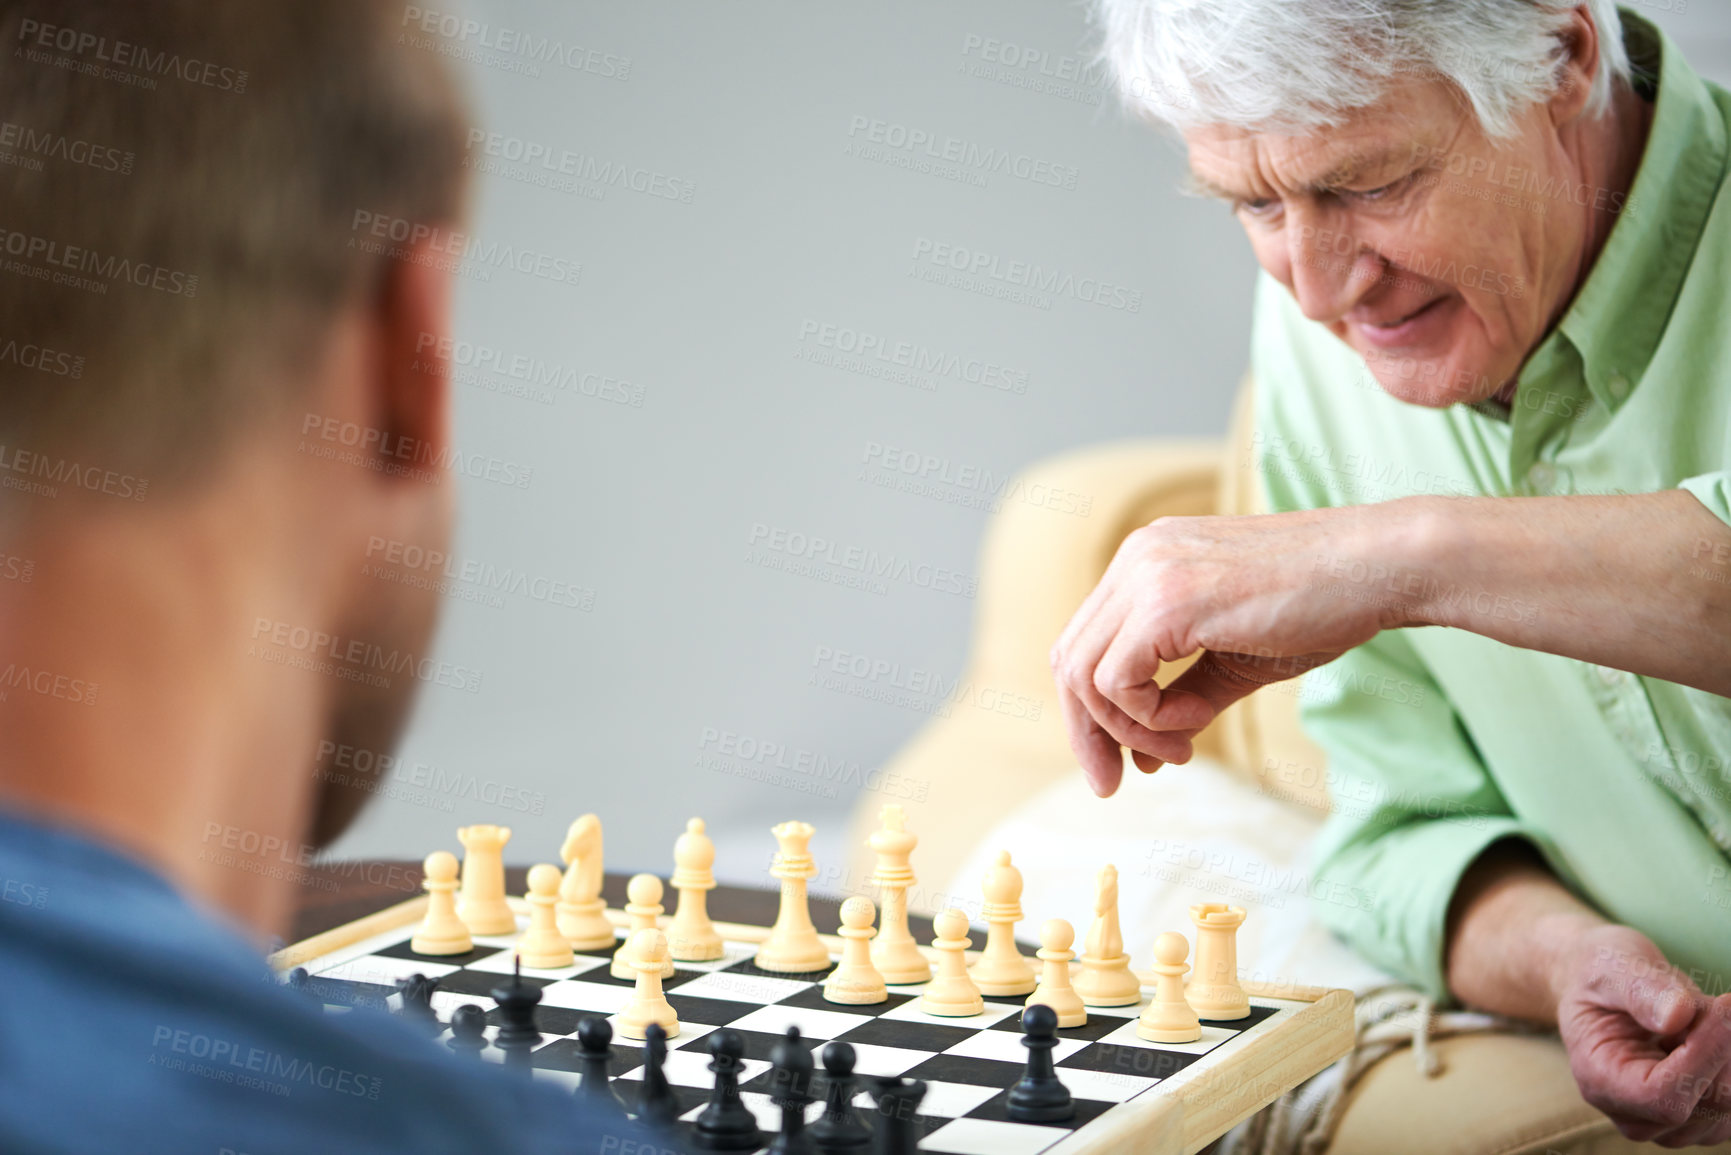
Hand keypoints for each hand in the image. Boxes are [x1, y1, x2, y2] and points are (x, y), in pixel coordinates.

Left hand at [1049, 507, 1409, 795]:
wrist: (1380, 566)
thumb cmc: (1320, 606)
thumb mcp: (1233, 658)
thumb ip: (1182, 698)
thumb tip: (1141, 755)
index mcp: (1145, 561)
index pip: (1084, 643)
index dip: (1093, 710)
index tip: (1124, 760)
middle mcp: (1135, 558)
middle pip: (1068, 659)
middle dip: (1088, 731)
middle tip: (1114, 781)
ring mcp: (1146, 574)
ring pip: (1084, 674)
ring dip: (1126, 729)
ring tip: (1182, 748)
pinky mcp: (1166, 601)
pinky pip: (1116, 680)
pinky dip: (1145, 717)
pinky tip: (1192, 723)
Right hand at [1553, 924, 1730, 1146]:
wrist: (1607, 994)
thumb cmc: (1603, 979)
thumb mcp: (1610, 970)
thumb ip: (1640, 991)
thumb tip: (1677, 1016)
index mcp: (1600, 1082)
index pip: (1665, 1095)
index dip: (1705, 1054)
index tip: (1726, 1003)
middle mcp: (1634, 1117)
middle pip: (1712, 1100)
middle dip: (1723, 1042)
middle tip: (1710, 999)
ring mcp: (1673, 1127)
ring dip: (1728, 1048)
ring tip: (1697, 1016)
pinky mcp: (1705, 1122)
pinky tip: (1708, 1037)